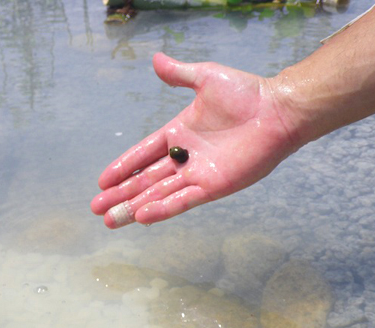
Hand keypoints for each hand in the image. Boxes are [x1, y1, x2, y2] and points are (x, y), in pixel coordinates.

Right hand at [90, 52, 298, 228]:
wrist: (277, 111)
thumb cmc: (246, 93)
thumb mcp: (205, 78)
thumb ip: (179, 74)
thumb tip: (156, 59)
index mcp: (178, 133)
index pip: (143, 154)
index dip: (123, 167)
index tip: (102, 181)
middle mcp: (184, 157)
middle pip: (145, 180)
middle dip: (121, 195)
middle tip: (97, 209)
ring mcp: (197, 174)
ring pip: (158, 194)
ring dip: (134, 208)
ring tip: (111, 220)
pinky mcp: (213, 186)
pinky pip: (182, 200)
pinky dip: (162, 209)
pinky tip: (141, 217)